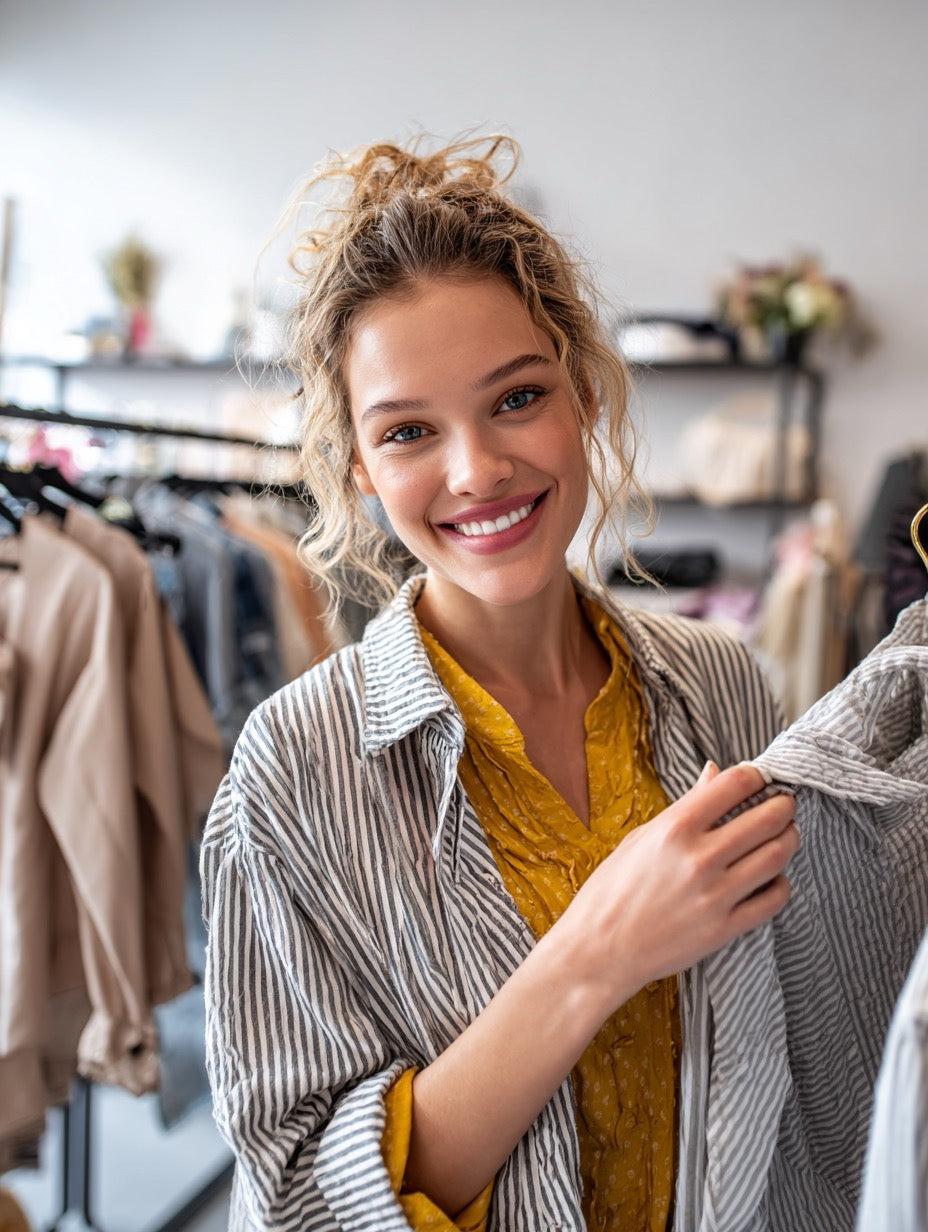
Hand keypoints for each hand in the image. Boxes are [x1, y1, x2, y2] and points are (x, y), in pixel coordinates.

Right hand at [552, 762, 797, 1013]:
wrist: (599, 949)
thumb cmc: (613, 889)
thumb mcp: (642, 837)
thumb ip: (685, 805)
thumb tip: (714, 772)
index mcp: (674, 828)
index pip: (734, 785)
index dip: (757, 775)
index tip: (760, 778)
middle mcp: (698, 858)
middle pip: (766, 818)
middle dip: (784, 804)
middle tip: (785, 804)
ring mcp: (714, 895)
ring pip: (776, 856)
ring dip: (788, 839)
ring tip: (784, 835)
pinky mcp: (724, 928)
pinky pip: (773, 899)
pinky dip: (780, 883)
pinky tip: (771, 877)